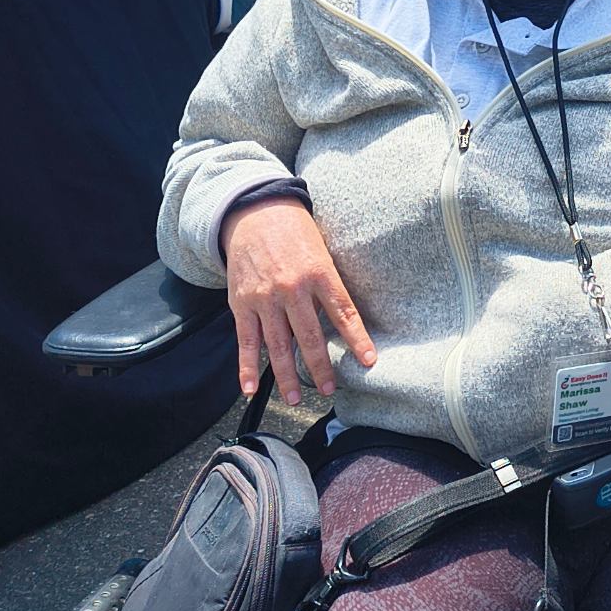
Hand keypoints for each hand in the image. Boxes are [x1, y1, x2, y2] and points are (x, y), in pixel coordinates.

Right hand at [221, 197, 376, 404]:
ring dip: (287, 375)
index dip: (357, 338)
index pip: (344, 311)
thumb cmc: (296, 232)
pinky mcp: (242, 303)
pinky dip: (246, 367)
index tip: (369, 360)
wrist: (255, 213)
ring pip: (278, 345)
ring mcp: (265, 298)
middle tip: (330, 389)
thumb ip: (329, 284)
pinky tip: (251, 389)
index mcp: (320, 272)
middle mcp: (292, 288)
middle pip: (310, 336)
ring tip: (297, 398)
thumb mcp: (323, 250)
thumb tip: (344, 319)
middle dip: (321, 367)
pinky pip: (246, 341)